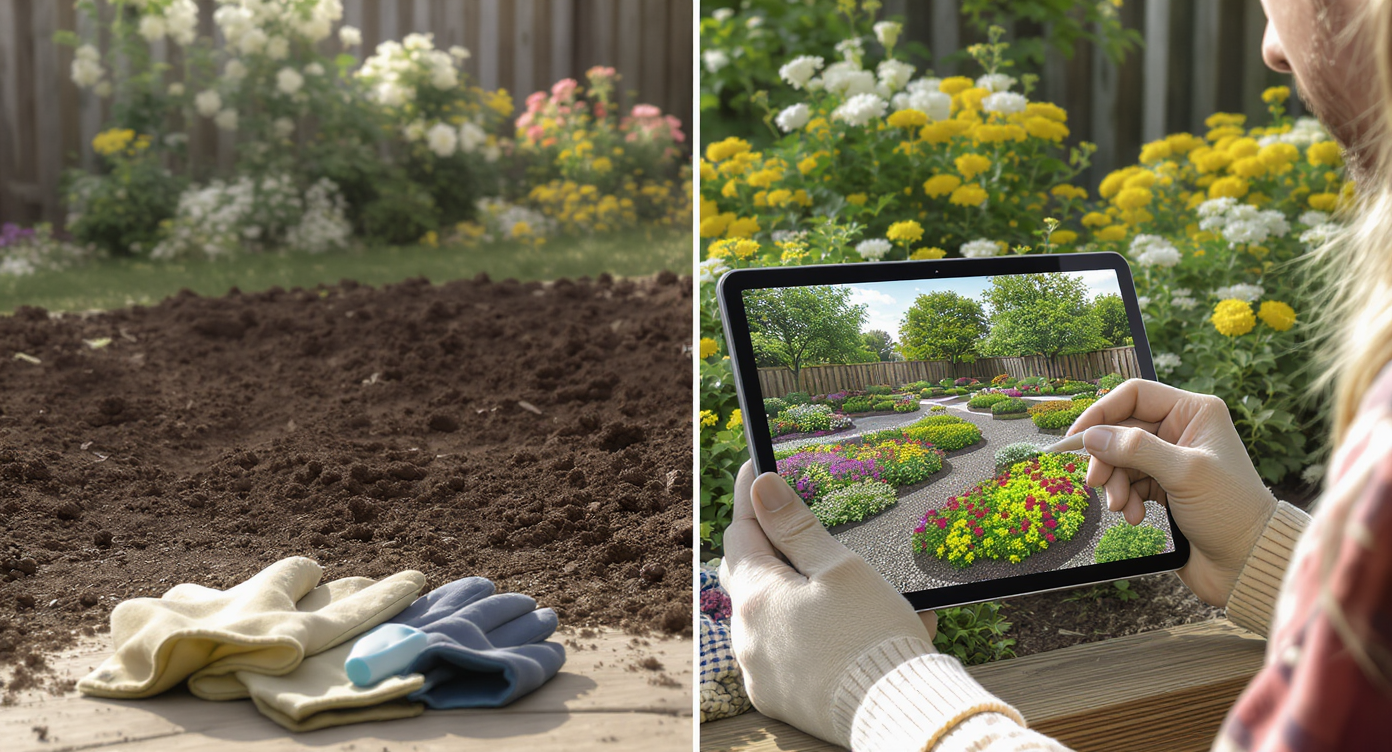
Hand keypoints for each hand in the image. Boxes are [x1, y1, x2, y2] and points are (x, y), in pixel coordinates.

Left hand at [720, 461, 936, 746]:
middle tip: (795, 523)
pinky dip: (811, 634)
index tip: (755, 466)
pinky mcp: (781, 699)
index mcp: (756, 597)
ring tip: (852, 584)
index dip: (752, 498)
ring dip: (799, 594)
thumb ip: (796, 527)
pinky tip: (855, 626)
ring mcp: (761, 672)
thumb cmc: (872, 636)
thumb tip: (761, 487)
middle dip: (773, 547)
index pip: (741, 531)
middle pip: (750, 574)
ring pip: (772, 615)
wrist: (900, 714)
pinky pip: (788, 653)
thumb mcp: (840, 568)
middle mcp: (747, 637)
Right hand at [1068, 379, 1277, 605]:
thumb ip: (1135, 449)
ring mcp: (1171, 458)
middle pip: (1121, 429)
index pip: (1134, 395)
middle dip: (1107, 458)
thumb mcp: (1184, 473)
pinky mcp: (1164, 485)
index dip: (1101, 413)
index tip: (1076, 439)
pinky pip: (1129, 483)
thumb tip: (1091, 436)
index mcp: (1194, 412)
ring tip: (1122, 508)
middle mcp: (1181, 429)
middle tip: (1096, 483)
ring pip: (1121, 458)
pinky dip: (1126, 499)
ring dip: (1115, 484)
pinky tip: (1136, 516)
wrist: (1247, 561)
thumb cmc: (1230, 510)